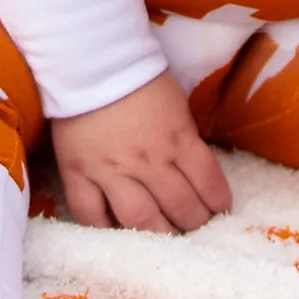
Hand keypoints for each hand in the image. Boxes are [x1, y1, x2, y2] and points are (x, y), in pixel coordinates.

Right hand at [48, 69, 232, 231]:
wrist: (89, 59)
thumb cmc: (138, 77)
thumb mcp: (176, 104)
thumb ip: (184, 139)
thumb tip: (194, 171)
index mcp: (177, 138)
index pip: (209, 184)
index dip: (218, 203)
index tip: (219, 211)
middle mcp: (148, 160)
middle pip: (180, 207)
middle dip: (194, 224)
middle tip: (195, 229)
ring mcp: (111, 170)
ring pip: (140, 220)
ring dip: (158, 235)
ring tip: (164, 239)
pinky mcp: (79, 174)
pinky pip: (90, 214)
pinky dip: (104, 228)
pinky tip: (116, 233)